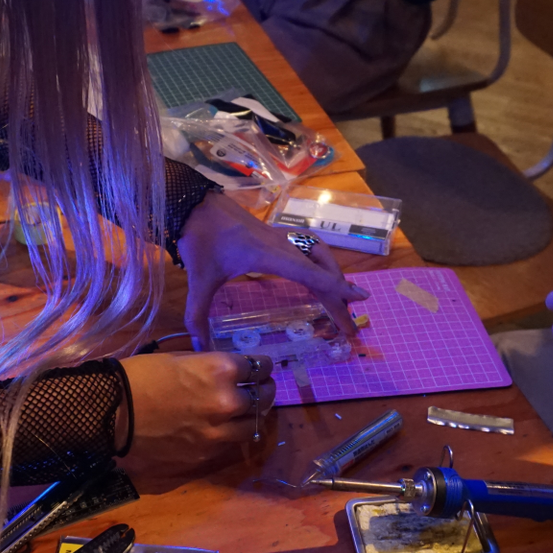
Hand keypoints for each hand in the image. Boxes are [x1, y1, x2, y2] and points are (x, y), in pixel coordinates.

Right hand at [120, 352, 273, 467]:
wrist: (110, 414)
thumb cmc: (138, 377)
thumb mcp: (178, 358)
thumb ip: (209, 365)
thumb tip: (225, 371)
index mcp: (221, 370)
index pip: (259, 367)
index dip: (262, 366)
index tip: (261, 368)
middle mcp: (227, 402)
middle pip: (263, 397)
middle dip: (263, 390)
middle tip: (260, 388)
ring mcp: (218, 432)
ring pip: (252, 425)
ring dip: (251, 415)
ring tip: (245, 411)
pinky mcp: (206, 455)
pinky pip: (228, 443)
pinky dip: (229, 433)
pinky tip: (221, 428)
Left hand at [178, 191, 369, 349]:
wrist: (193, 203)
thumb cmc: (199, 239)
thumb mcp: (199, 279)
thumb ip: (198, 315)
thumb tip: (199, 349)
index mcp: (269, 255)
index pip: (310, 274)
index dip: (335, 288)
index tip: (359, 300)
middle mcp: (282, 245)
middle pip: (321, 270)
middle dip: (339, 296)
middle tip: (350, 325)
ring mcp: (281, 237)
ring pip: (319, 255)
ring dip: (334, 277)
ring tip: (341, 300)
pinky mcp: (276, 234)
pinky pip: (309, 247)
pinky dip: (322, 263)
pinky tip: (320, 273)